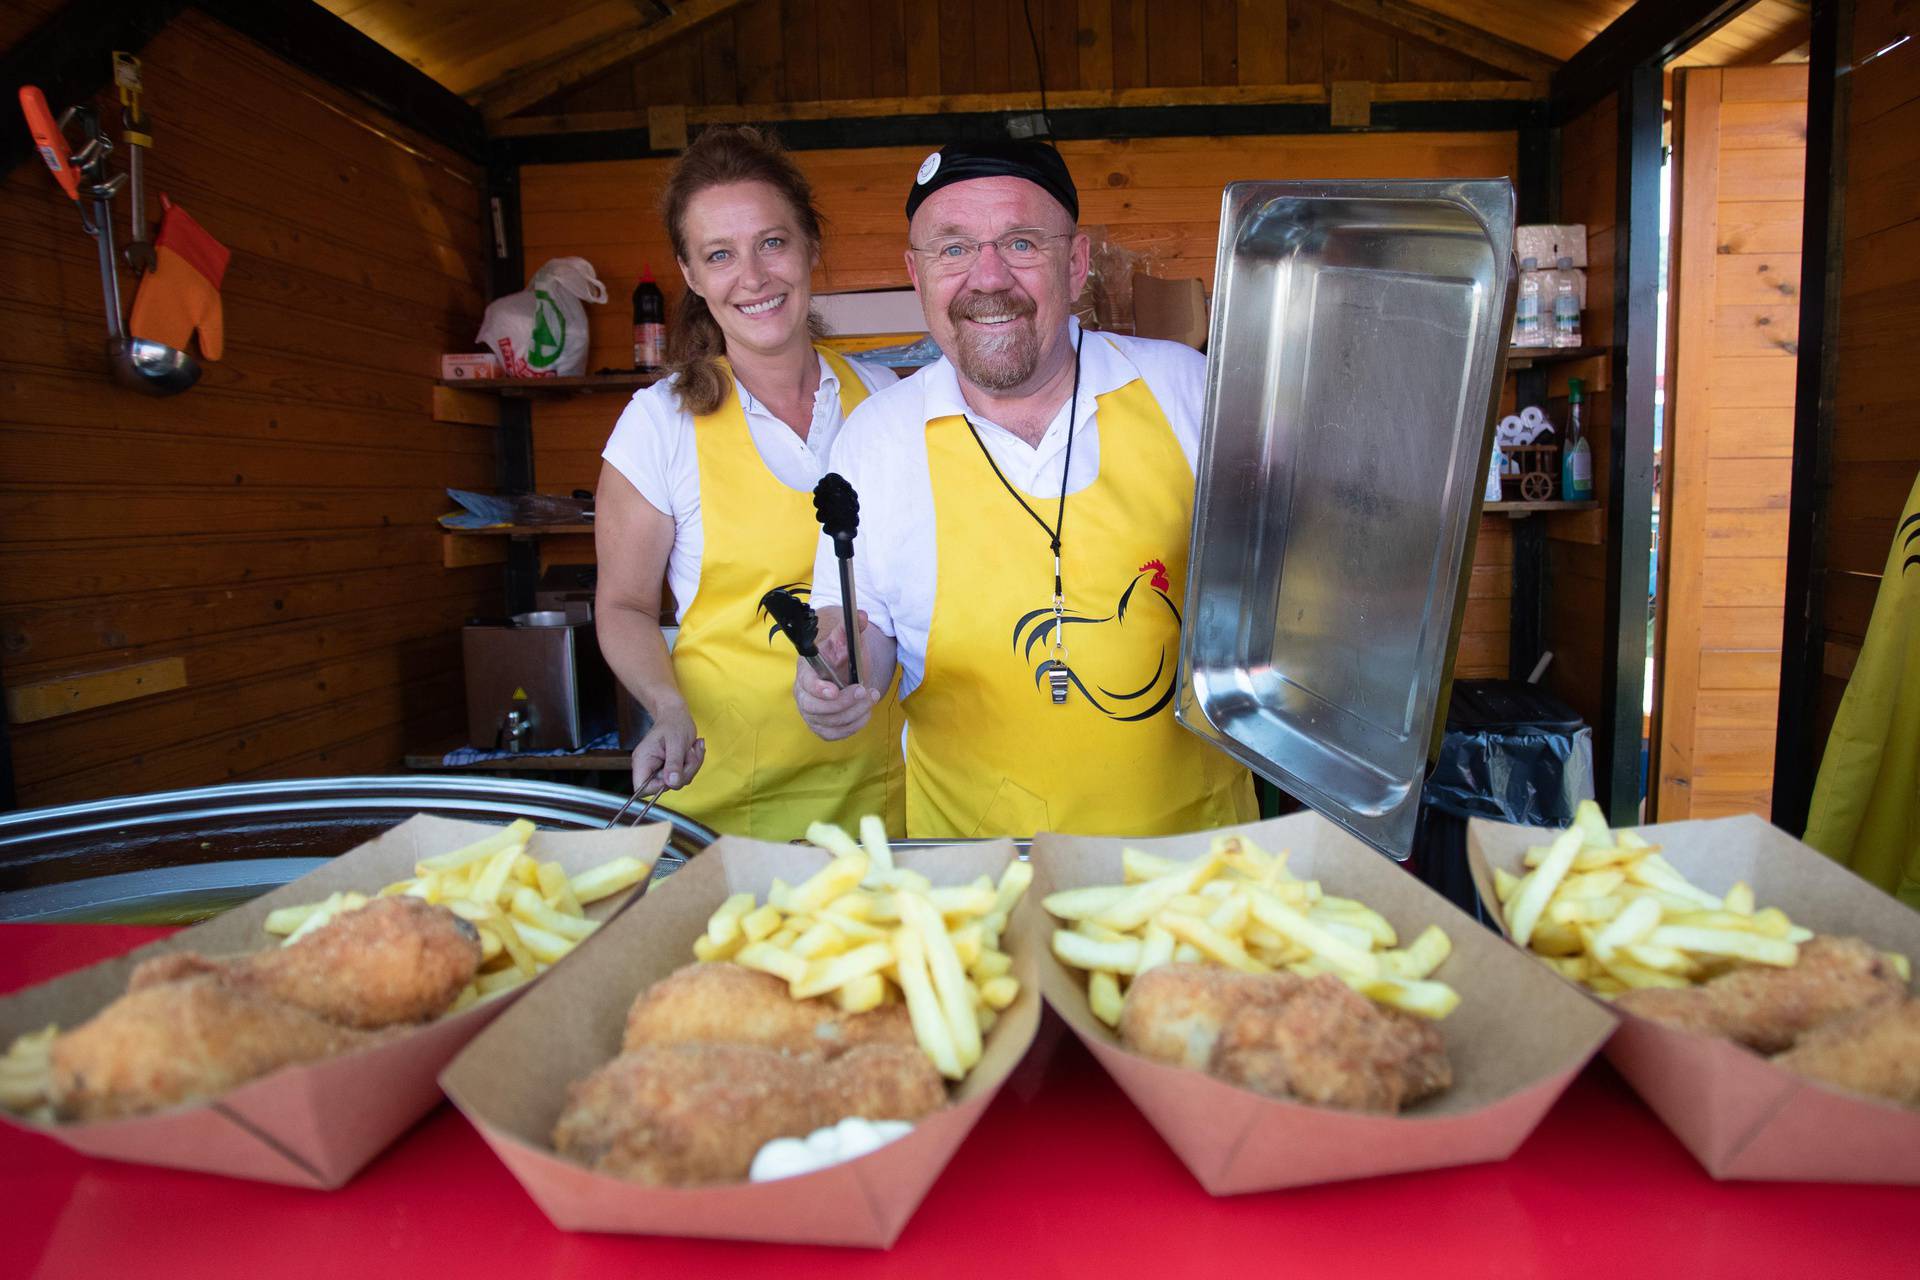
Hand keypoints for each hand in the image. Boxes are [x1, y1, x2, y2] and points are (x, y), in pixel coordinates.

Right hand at [631, 703, 704, 791]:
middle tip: (689, 755)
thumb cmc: (674, 723)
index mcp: (643, 760)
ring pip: (677, 782)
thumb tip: (672, 783)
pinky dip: (692, 765)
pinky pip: (682, 776)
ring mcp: (658, 768)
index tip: (674, 775)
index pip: (642, 789)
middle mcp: (648, 767)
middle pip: (664, 787)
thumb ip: (674, 764)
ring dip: (690, 767)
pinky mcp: (668, 768)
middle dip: (684, 773)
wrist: (676, 714)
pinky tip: (692, 751)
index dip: (660, 787)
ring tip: (691, 750)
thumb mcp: (676, 743)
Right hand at [795, 609, 876, 740]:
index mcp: (806, 671)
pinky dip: (852, 727)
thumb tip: (861, 616)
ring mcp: (810, 713)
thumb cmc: (841, 657)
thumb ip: (852, 629)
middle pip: (815, 708)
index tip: (834, 691)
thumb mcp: (847, 641)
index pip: (806, 684)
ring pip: (828, 722)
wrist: (843, 672)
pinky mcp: (821, 727)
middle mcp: (803, 694)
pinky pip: (833, 734)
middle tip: (865, 691)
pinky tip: (864, 713)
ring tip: (870, 698)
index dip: (818, 689)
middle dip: (844, 703)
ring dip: (854, 713)